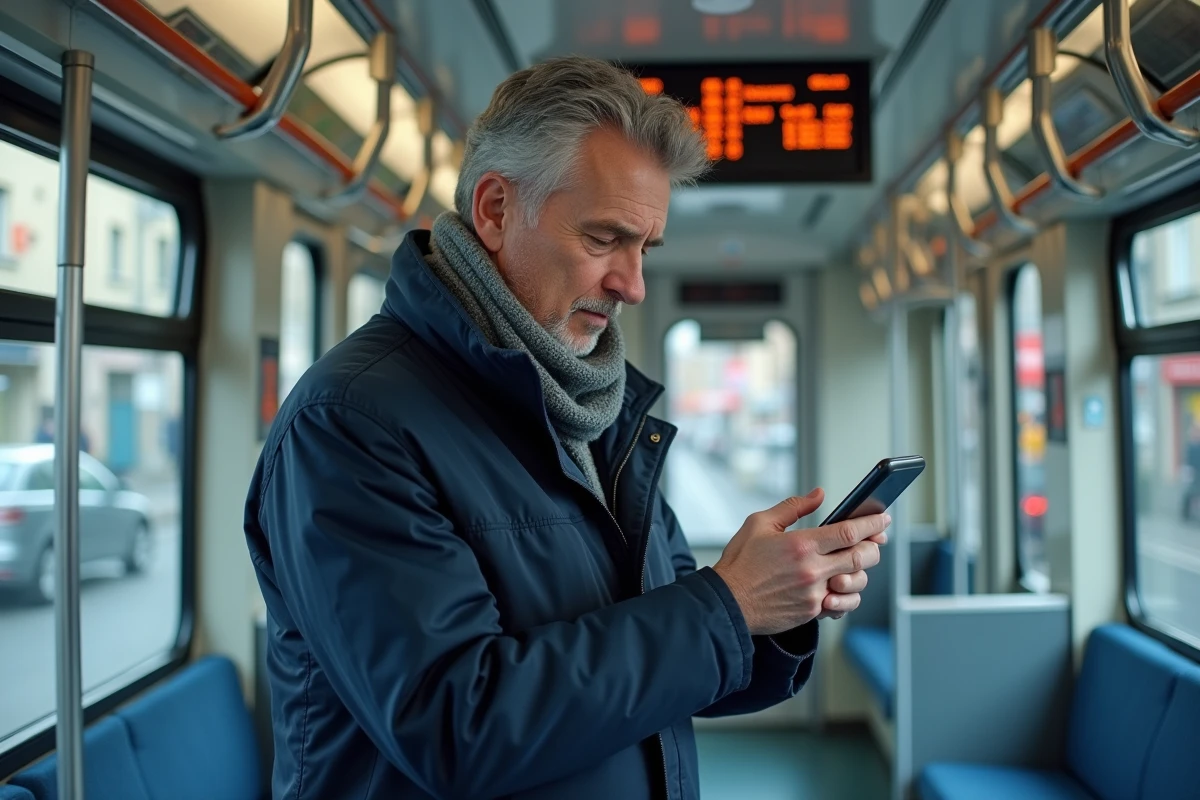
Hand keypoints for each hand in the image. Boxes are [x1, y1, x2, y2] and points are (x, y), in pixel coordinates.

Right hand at [712, 488, 889, 634]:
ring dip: (860, 572)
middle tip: (875, 540)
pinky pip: (842, 604)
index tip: (883, 518)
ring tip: (853, 564)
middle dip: (874, 547)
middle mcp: (812, 571)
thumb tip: (818, 495)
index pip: (849, 531)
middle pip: (862, 557)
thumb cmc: (740, 563)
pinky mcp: (812, 612)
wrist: (727, 603)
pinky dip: (846, 594)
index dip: (872, 523)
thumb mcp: (759, 524)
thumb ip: (793, 507)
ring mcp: (814, 594)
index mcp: (801, 545)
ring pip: (856, 583)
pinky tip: (838, 585)